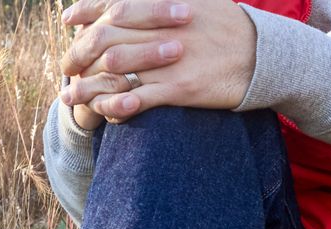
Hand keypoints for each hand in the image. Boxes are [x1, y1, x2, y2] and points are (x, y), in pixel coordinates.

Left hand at [58, 0, 257, 119]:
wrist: (265, 56)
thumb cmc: (233, 29)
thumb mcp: (199, 1)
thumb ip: (169, 0)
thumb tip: (143, 1)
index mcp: (165, 4)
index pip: (115, 4)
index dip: (87, 11)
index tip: (68, 20)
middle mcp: (163, 28)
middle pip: (107, 37)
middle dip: (79, 53)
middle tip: (65, 67)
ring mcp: (171, 59)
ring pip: (117, 70)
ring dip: (89, 85)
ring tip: (71, 98)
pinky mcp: (182, 89)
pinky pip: (141, 98)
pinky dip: (119, 106)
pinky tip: (106, 114)